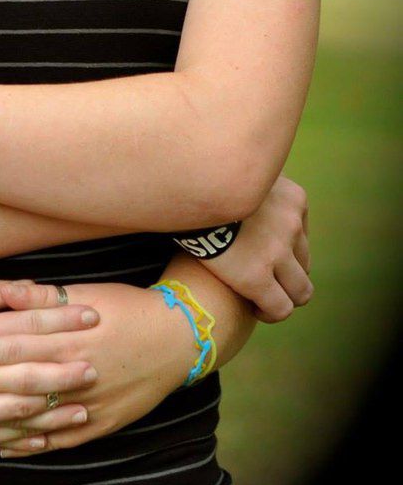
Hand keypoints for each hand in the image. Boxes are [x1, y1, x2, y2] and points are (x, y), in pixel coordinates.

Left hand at [0, 279, 194, 457]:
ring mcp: (89, 403)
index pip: (16, 343)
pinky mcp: (101, 423)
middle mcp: (75, 373)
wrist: (175, 338)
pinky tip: (5, 448)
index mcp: (68, 337)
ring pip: (36, 421)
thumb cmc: (127, 308)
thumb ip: (45, 297)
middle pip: (19, 386)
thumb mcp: (86, 294)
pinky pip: (61, 440)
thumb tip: (9, 292)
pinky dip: (32, 446)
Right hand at [0, 281, 100, 443]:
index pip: (23, 325)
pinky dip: (14, 437)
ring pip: (10, 410)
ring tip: (81, 407)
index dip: (60, 320)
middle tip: (98, 365)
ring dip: (49, 410)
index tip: (92, 315)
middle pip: (23, 371)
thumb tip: (28, 291)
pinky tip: (38, 438)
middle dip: (64, 368)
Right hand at [203, 175, 310, 321]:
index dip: (285, 250)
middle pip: (304, 263)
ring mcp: (277, 251)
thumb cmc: (204, 183)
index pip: (301, 235)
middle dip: (287, 275)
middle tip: (262, 279)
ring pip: (300, 291)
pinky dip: (270, 312)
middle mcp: (291, 223)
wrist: (181, 193)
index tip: (265, 256)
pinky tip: (253, 308)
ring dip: (284, 296)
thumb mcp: (243, 172)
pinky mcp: (256, 277)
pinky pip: (280, 308)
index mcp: (293, 198)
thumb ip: (259, 184)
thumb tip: (257, 185)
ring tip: (262, 299)